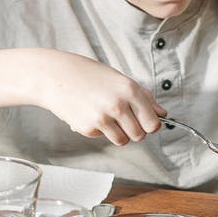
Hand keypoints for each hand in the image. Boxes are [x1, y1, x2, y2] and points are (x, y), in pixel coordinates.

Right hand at [34, 51, 164, 145]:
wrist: (55, 76)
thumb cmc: (90, 76)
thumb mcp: (120, 80)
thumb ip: (144, 97)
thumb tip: (163, 114)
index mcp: (130, 90)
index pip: (154, 123)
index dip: (151, 125)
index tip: (146, 123)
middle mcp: (118, 105)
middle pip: (140, 135)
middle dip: (134, 131)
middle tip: (124, 120)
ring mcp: (103, 118)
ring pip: (123, 140)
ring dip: (118, 133)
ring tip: (106, 116)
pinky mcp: (88, 128)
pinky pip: (103, 137)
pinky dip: (99, 129)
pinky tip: (89, 113)